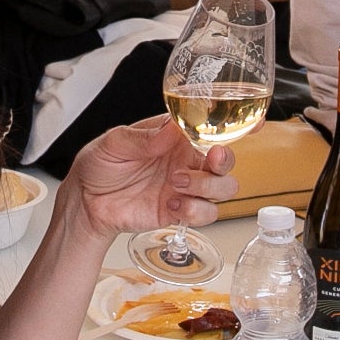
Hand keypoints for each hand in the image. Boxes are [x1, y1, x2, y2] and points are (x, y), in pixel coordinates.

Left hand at [56, 114, 237, 248]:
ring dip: (207, 186)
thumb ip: (142, 138)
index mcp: (173, 137)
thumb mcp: (113, 143)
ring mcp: (185, 187)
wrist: (86, 203)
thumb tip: (171, 129)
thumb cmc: (98, 166)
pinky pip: (206, 213)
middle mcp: (185, 160)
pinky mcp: (180, 212)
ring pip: (223, 188)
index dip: (234, 127)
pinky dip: (195, 210)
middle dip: (224, 161)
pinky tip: (172, 204)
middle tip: (209, 160)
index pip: (209, 128)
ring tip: (176, 183)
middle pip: (225, 160)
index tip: (253, 126)